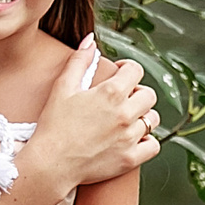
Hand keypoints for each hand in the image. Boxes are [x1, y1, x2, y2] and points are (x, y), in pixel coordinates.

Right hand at [32, 36, 160, 184]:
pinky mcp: (130, 159)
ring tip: (128, 118)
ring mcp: (130, 138)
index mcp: (111, 93)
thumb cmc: (53, 125)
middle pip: (149, 95)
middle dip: (137, 92)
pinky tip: (134, 139)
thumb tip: (91, 41)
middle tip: (123, 98)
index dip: (128, 69)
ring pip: (153, 120)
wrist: (50, 164)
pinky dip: (147, 141)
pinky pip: (154, 146)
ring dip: (143, 116)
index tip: (120, 74)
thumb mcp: (62, 88)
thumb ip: (79, 61)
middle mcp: (125, 114)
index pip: (136, 70)